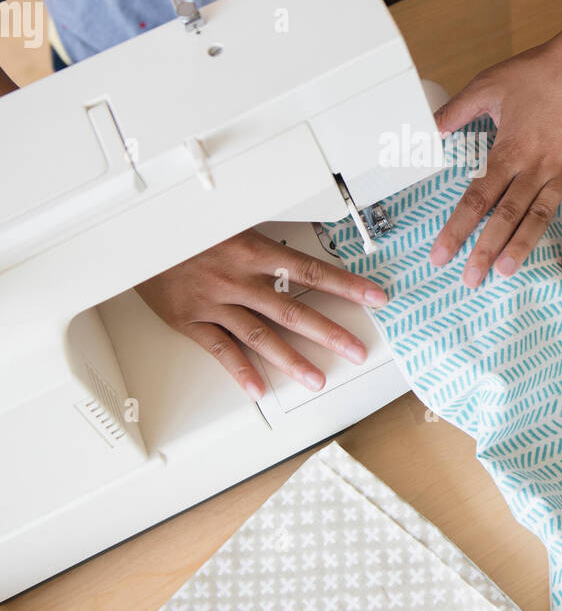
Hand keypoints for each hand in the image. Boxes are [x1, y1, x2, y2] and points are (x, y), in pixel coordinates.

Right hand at [134, 227, 388, 399]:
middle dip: (329, 332)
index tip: (374, 297)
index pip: (311, 270)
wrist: (137, 235)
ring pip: (261, 335)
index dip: (346, 285)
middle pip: (293, 309)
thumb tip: (305, 242)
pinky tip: (258, 388)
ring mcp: (215, 302)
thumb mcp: (231, 222)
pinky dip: (239, 370)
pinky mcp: (192, 321)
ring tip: (317, 378)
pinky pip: (220, 349)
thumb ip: (266, 240)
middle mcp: (238, 278)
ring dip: (291, 360)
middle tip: (357, 349)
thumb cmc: (187, 228)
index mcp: (253, 250)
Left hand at [429, 22, 561, 285]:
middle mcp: (536, 168)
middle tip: (470, 280)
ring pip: (540, 218)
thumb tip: (424, 129)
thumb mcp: (489, 86)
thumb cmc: (540, 73)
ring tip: (506, 272)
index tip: (440, 254)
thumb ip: (454, 112)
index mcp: (509, 150)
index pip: (476, 198)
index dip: (456, 229)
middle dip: (485, 250)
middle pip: (506, 216)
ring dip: (522, 247)